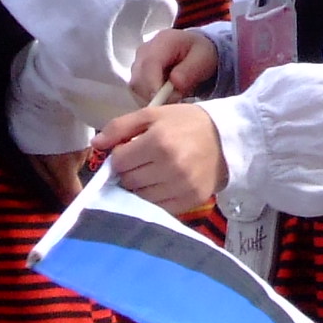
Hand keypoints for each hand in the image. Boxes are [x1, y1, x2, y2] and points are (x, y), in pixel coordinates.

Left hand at [94, 101, 226, 207]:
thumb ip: (120, 126)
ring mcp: (181, 187)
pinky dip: (155, 199)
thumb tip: (95, 144)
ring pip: (141, 197)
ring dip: (141, 187)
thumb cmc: (186, 123)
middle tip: (142, 161)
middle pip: (128, 181)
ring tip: (153, 173)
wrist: (227, 138)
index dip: (120, 156)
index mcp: (158, 142)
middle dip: (130, 171)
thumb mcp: (153, 114)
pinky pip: (159, 208)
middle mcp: (170, 167)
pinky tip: (163, 185)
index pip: (119, 161)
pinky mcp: (190, 201)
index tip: (130, 150)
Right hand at [129, 26, 219, 100]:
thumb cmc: (198, 52)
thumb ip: (189, 71)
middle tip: (176, 100)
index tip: (163, 99)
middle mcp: (145, 51)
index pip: (149, 63)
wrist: (193, 51)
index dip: (153, 83)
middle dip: (155, 95)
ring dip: (153, 98)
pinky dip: (151, 99)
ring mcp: (138, 63)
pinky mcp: (137, 75)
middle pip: (138, 79)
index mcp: (163, 41)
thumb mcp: (203, 59)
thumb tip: (175, 83)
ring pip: (136, 88)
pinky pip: (138, 93)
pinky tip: (165, 96)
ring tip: (174, 95)